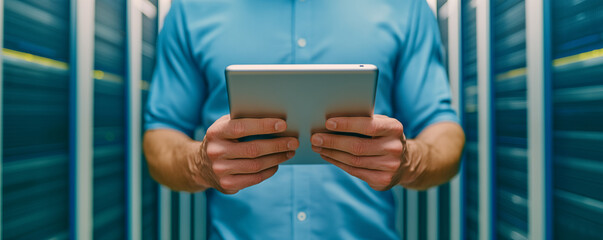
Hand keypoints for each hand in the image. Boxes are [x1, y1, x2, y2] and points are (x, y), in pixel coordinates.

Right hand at [191, 115, 298, 193]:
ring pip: (256, 165)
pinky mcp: (227, 185)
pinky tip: (277, 163)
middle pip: (253, 149)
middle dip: (277, 145)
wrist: (200, 164)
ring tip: (289, 152)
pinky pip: (255, 178)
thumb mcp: (225, 125)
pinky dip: (269, 170)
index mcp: (215, 132)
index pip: (241, 128)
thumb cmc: (222, 139)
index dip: (263, 126)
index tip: (283, 125)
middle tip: (293, 141)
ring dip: (277, 158)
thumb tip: (274, 118)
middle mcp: (215, 152)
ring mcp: (220, 170)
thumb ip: (243, 120)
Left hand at [310, 114, 425, 190]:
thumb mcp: (381, 124)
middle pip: (357, 146)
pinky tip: (328, 155)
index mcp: (394, 128)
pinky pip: (354, 172)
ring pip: (353, 161)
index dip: (347, 124)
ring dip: (331, 153)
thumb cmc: (384, 136)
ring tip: (318, 146)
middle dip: (333, 142)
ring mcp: (390, 167)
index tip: (328, 123)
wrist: (405, 162)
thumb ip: (364, 120)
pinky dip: (338, 163)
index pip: (369, 126)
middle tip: (315, 138)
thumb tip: (332, 120)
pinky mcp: (382, 181)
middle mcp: (395, 148)